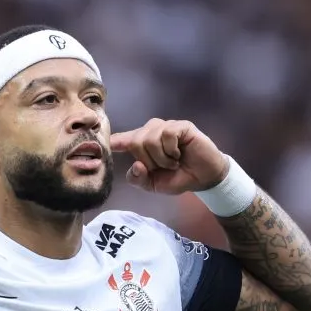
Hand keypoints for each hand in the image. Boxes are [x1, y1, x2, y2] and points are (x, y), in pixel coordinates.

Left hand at [111, 119, 229, 194]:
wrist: (204, 178)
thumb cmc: (179, 178)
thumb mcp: (154, 184)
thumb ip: (139, 179)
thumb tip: (136, 165)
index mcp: (143, 145)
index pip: (124, 140)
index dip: (115, 140)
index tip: (106, 142)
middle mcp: (152, 132)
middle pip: (136, 141)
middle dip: (149, 160)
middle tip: (165, 167)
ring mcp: (166, 127)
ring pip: (150, 138)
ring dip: (162, 157)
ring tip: (174, 162)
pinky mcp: (181, 126)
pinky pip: (167, 134)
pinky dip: (171, 149)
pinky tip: (179, 154)